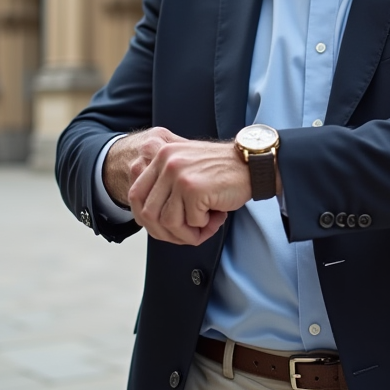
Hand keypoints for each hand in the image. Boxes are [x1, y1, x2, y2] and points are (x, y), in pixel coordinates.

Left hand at [104, 127, 251, 245]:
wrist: (253, 165)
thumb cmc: (222, 170)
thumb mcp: (187, 166)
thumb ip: (164, 181)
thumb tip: (145, 216)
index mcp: (161, 154)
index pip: (136, 195)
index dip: (146, 219)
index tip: (162, 228)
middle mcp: (166, 161)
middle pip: (147, 213)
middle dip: (165, 233)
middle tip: (185, 235)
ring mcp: (178, 174)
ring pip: (167, 222)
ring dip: (186, 233)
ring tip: (205, 226)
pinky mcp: (193, 188)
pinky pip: (190, 222)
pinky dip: (203, 227)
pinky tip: (217, 215)